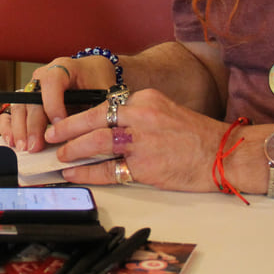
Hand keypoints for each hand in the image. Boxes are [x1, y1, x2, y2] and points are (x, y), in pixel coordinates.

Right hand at [0, 55, 117, 152]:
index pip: (52, 81)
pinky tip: (11, 140)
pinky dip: (10, 125)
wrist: (92, 74)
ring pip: (20, 106)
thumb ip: (95, 110)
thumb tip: (85, 136)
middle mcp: (44, 76)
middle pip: (32, 98)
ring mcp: (33, 88)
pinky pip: (13, 110)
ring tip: (24, 147)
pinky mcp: (28, 100)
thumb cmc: (97, 81)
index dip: (53, 103)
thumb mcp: (103, 92)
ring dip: (20, 128)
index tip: (59, 124)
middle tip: (36, 145)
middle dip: (33, 125)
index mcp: (64, 67)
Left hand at [44, 88, 225, 191]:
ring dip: (73, 150)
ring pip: (96, 143)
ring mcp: (141, 142)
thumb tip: (105, 125)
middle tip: (50, 135)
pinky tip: (75, 174)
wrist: (223, 155)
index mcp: (145, 99)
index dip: (78, 115)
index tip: (63, 120)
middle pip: (93, 120)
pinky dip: (88, 173)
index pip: (103, 105)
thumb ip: (136, 115)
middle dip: (66, 129)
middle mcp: (140, 116)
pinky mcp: (145, 167)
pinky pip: (108, 170)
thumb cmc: (195, 135)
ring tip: (60, 156)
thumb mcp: (164, 111)